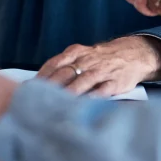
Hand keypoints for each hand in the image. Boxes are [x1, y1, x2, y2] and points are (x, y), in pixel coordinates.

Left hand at [35, 36, 160, 95]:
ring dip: (68, 94)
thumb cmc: (100, 60)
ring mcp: (102, 71)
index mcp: (76, 52)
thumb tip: (37, 85)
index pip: (54, 64)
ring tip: (55, 107)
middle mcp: (87, 60)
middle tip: (36, 102)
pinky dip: (91, 98)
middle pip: (65, 73)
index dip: (41, 78)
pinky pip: (102, 91)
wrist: (132, 54)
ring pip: (82, 82)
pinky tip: (82, 106)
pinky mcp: (115, 82)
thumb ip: (63, 67)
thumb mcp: (81, 56)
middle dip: (50, 88)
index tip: (28, 91)